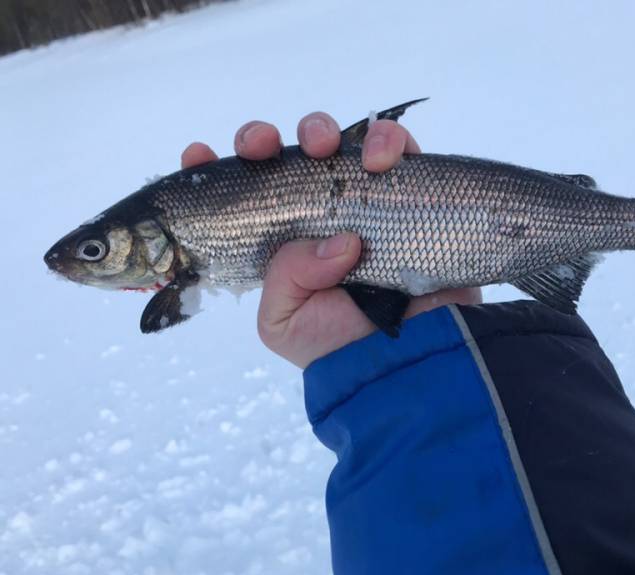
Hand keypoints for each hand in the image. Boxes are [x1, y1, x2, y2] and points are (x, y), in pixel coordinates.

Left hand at [180, 112, 481, 367]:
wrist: (405, 359)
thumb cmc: (338, 343)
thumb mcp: (283, 321)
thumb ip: (285, 277)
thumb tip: (339, 240)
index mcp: (277, 239)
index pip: (238, 196)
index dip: (215, 170)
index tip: (200, 156)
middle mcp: (316, 213)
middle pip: (282, 157)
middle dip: (262, 139)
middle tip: (264, 146)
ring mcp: (361, 201)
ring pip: (336, 142)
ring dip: (321, 130)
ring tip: (323, 149)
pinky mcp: (408, 193)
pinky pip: (399, 150)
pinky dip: (389, 141)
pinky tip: (380, 160)